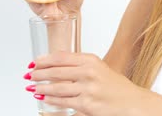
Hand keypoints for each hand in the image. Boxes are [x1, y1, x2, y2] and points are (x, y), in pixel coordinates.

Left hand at [25, 52, 145, 115]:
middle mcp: (89, 72)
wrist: (132, 102)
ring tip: (32, 87)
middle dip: (39, 74)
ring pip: (57, 88)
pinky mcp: (87, 105)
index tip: (35, 62)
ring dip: (41, 88)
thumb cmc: (116, 87)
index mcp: (91, 60)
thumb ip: (80, 65)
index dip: (44, 60)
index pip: (61, 57)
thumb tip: (56, 65)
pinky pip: (63, 102)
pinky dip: (50, 100)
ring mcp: (87, 89)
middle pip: (56, 71)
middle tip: (29, 75)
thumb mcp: (99, 68)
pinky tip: (43, 98)